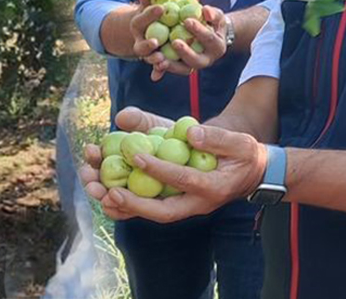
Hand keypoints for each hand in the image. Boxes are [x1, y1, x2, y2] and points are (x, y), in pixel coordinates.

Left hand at [78, 108, 265, 222]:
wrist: (250, 173)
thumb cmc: (243, 154)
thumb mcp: (239, 143)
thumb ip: (216, 139)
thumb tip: (190, 133)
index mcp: (212, 188)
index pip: (182, 180)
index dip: (159, 169)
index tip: (136, 156)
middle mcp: (196, 204)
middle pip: (161, 211)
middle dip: (133, 203)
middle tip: (107, 190)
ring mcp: (184, 207)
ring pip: (150, 212)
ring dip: (122, 205)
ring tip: (95, 190)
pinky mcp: (174, 204)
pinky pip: (147, 208)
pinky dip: (125, 204)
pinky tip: (102, 194)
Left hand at [129, 0, 228, 79]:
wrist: (206, 34)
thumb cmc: (211, 21)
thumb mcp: (216, 16)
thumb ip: (212, 13)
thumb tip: (205, 10)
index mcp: (217, 47)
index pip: (209, 39)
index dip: (199, 30)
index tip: (187, 21)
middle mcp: (207, 60)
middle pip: (197, 60)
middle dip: (186, 52)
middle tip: (175, 42)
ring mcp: (193, 66)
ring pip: (183, 69)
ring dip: (172, 66)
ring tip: (160, 60)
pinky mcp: (181, 68)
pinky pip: (172, 70)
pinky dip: (163, 70)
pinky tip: (154, 67)